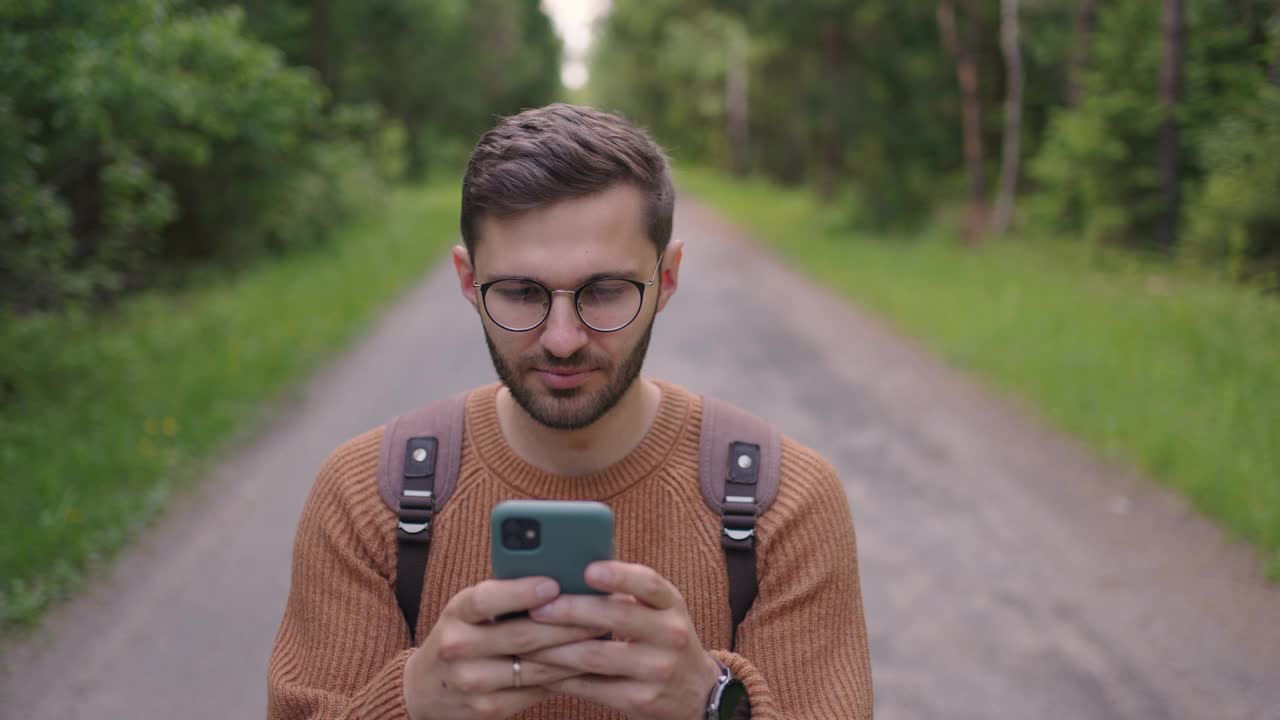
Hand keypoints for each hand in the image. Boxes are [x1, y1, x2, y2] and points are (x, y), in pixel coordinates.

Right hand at [403, 576, 607, 719]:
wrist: (425, 689)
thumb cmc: (462, 635)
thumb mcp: (470, 610)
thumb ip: (505, 595)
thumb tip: (561, 578)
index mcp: (457, 612)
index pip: (487, 598)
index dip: (521, 592)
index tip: (554, 584)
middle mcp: (459, 646)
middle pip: (522, 636)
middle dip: (568, 624)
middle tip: (602, 612)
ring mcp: (473, 681)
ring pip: (536, 667)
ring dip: (574, 653)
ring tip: (603, 637)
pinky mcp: (489, 708)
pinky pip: (537, 690)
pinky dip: (565, 677)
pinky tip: (587, 665)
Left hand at [523, 561, 722, 719]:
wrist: (697, 692)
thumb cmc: (664, 640)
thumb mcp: (660, 611)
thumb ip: (626, 594)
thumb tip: (568, 574)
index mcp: (671, 604)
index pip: (649, 583)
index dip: (619, 575)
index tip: (589, 569)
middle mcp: (671, 634)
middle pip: (617, 617)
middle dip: (571, 610)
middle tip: (537, 608)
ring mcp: (658, 669)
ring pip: (597, 656)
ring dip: (555, 649)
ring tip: (527, 640)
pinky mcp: (641, 700)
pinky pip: (593, 687)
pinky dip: (563, 678)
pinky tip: (542, 670)